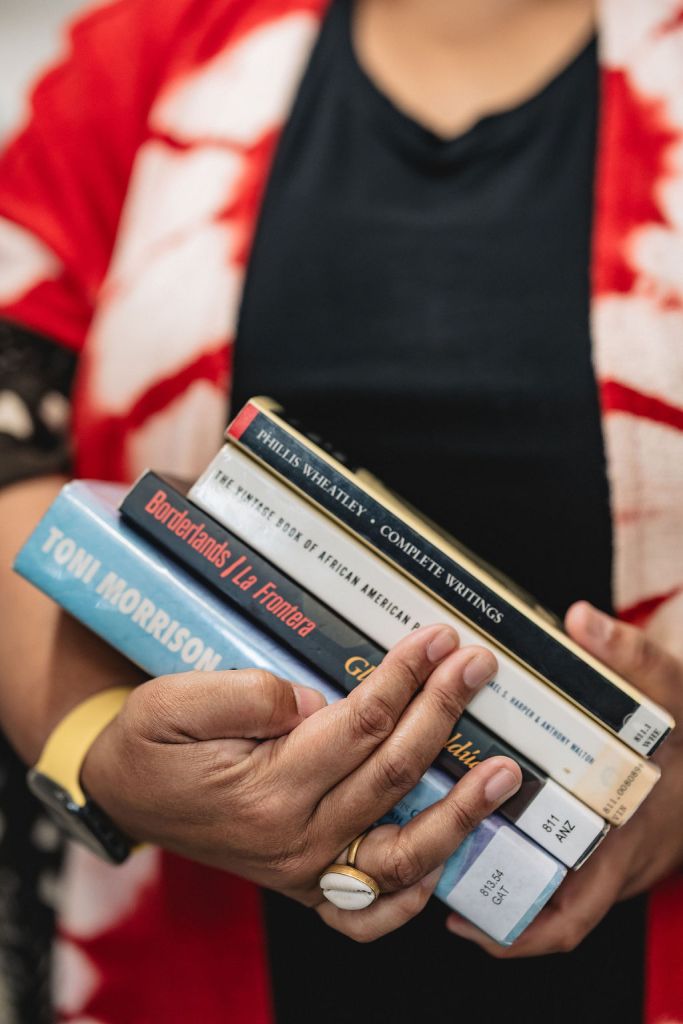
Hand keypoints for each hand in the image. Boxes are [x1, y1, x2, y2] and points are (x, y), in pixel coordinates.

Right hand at [82, 624, 521, 941]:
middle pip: (392, 774)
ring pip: (401, 852)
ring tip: (504, 774)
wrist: (123, 796)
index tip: (436, 640)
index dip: (404, 679)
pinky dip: (413, 893)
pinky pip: (369, 912)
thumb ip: (245, 696)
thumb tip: (314, 702)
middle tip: (477, 667)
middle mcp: (295, 839)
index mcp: (267, 789)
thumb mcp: (173, 700)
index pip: (360, 726)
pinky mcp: (306, 885)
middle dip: (442, 714)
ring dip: (461, 812)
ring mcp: (305, 871)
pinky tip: (447, 858)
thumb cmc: (150, 745)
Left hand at [445, 601, 682, 955]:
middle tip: (435, 879)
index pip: (571, 913)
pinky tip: (484, 830)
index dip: (517, 929)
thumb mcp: (670, 689)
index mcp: (623, 838)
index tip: (462, 918)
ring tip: (443, 856)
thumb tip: (581, 621)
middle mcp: (612, 863)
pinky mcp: (605, 848)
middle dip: (491, 903)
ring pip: (549, 894)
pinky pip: (561, 873)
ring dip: (501, 881)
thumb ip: (630, 654)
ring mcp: (609, 860)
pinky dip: (526, 864)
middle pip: (546, 913)